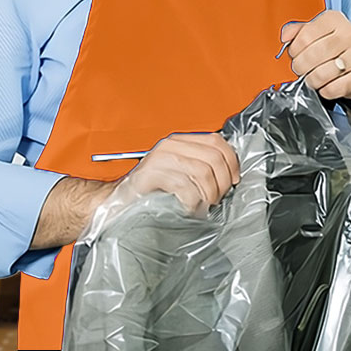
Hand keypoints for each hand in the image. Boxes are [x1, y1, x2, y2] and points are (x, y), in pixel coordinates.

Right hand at [115, 132, 239, 214]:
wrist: (116, 202)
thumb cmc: (149, 191)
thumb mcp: (178, 172)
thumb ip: (199, 166)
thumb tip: (230, 174)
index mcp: (179, 141)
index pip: (216, 141)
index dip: (231, 161)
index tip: (234, 180)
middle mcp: (170, 145)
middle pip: (213, 157)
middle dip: (223, 182)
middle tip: (217, 198)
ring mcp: (160, 158)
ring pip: (203, 172)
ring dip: (209, 194)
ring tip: (203, 205)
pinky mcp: (151, 175)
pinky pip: (185, 187)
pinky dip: (193, 202)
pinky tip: (190, 209)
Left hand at [280, 10, 350, 101]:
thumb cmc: (336, 48)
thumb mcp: (317, 33)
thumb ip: (298, 32)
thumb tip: (285, 36)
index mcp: (334, 20)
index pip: (305, 35)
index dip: (294, 49)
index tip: (294, 54)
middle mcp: (348, 35)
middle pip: (312, 55)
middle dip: (300, 66)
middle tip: (300, 69)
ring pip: (321, 74)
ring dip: (311, 80)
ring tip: (312, 77)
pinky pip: (332, 89)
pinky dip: (324, 91)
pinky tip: (326, 85)